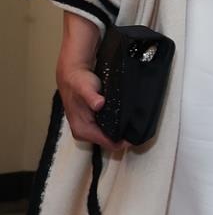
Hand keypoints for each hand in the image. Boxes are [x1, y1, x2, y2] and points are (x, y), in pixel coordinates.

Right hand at [55, 14, 127, 153]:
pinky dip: (115, 127)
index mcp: (82, 129)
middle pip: (108, 142)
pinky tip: (124, 122)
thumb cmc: (79, 81)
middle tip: (137, 131)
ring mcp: (87, 127)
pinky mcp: (90, 122)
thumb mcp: (86, 87)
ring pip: (107, 136)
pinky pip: (106, 130)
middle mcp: (83, 131)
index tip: (136, 137)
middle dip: (122, 138)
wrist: (72, 72)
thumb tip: (98, 104)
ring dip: (119, 133)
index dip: (122, 141)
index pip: (107, 143)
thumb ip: (91, 96)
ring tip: (133, 126)